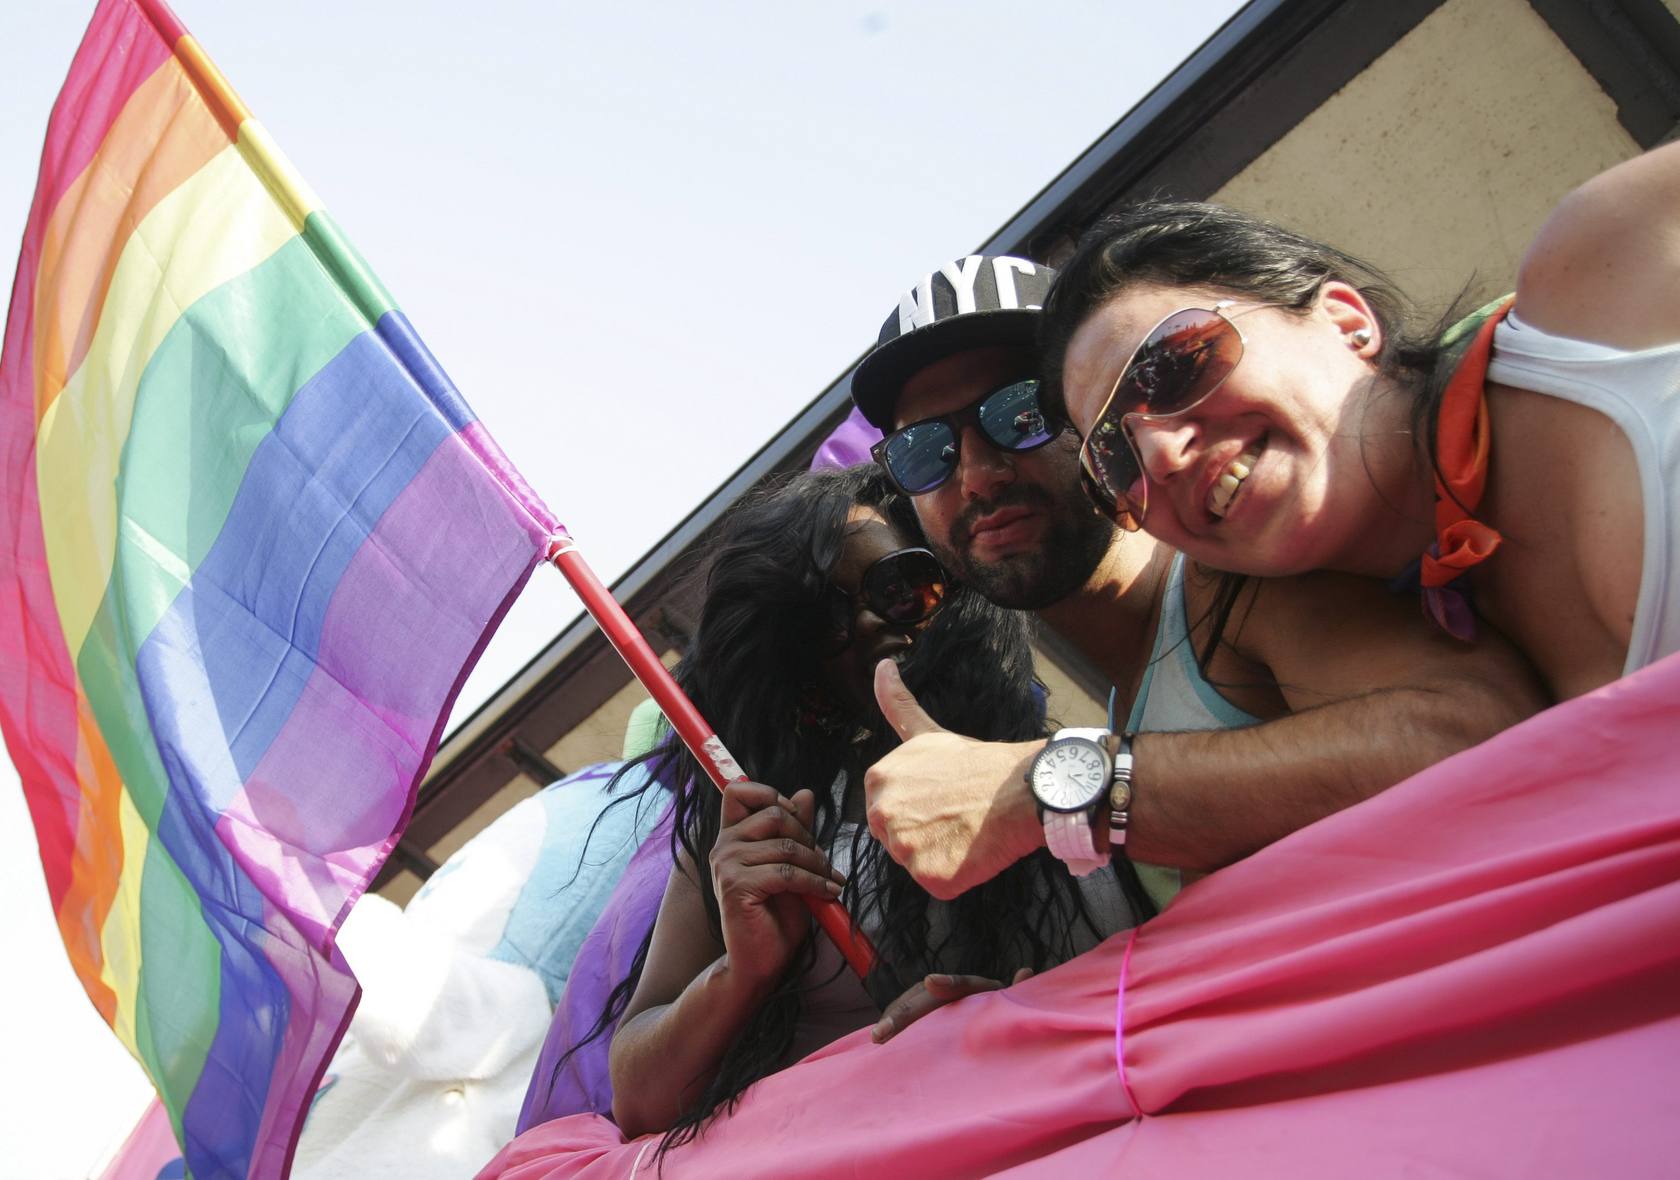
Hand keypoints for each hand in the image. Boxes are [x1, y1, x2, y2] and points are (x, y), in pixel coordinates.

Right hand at [710, 780, 844, 988]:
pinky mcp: (737, 886)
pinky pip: (786, 873)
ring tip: (830, 880)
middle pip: (773, 814)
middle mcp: (723, 846)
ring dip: (816, 863)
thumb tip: (805, 793)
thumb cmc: (776, 914)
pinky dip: (814, 882)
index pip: (740, 790)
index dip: (771, 796)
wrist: (761, 961)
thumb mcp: (791, 864)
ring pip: (785, 845)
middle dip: (807, 836)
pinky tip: (828, 893)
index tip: (796, 820)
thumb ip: (795, 830)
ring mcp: (726, 865)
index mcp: (732, 836)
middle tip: (822, 862)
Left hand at [863, 659, 1045, 899]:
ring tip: (966, 831)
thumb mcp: (926, 732)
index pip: (888, 810)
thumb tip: (880, 665)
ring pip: (917, 863)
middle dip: (924, 833)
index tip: (943, 798)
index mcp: (877, 781)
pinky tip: (973, 851)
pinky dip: (957, 875)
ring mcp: (904, 848)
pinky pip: (938, 884)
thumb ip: (896, 704)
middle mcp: (882, 814)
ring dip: (941, 854)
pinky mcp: (929, 877)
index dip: (919, 808)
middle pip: (897, 839)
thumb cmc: (977, 762)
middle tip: (956, 816)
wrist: (1020, 789)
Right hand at [871, 968, 1034, 1042]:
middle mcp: (948, 991)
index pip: (961, 983)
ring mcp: (930, 1001)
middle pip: (922, 999)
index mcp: (974, 989)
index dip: (948, 982)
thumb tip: (1026, 970)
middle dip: (903, 1014)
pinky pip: (902, 1016)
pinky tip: (878, 1041)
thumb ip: (1017, 992)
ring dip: (892, 1021)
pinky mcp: (919, 1015)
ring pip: (908, 1006)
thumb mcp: (1010, 1004)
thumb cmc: (999, 1012)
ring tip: (878, 1038)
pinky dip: (890, 1026)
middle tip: (883, 1032)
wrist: (987, 1016)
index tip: (931, 982)